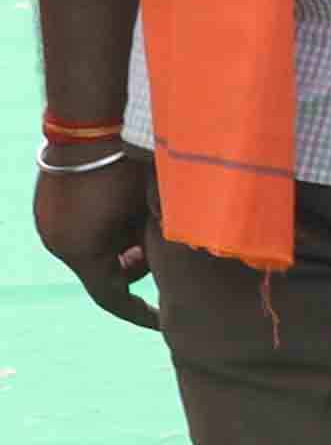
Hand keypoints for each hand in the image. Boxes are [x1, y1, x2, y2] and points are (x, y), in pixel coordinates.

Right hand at [37, 146, 157, 330]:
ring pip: (90, 250)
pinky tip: (123, 207)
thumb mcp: (148, 213)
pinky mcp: (46, 205)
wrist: (88, 124)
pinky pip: (78, 229)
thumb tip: (169, 266)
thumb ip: (154, 245)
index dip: (140, 312)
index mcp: (82, 253)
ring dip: (118, 246)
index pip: (113, 298)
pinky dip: (102, 229)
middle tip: (158, 249)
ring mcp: (48, 224)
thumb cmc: (128, 169)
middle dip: (134, 269)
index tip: (162, 320)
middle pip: (102, 273)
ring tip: (142, 220)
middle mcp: (58, 244)